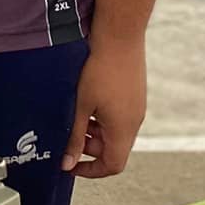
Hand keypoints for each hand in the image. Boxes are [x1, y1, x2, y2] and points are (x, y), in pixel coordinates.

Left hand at [64, 37, 146, 177]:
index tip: (71, 164)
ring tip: (77, 114)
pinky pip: (119, 116)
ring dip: (95, 130)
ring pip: (115, 131)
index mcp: (123, 128)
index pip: (113, 165)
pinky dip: (103, 116)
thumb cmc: (100, 67)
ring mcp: (136, 106)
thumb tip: (67, 162)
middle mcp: (135, 120)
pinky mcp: (134, 93)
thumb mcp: (81, 106)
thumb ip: (75, 136)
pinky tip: (88, 100)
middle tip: (69, 133)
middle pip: (113, 148)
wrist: (119, 33)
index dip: (91, 170)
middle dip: (89, 147)